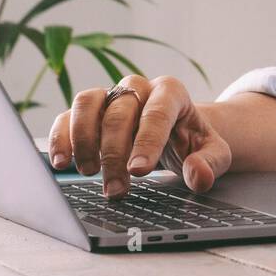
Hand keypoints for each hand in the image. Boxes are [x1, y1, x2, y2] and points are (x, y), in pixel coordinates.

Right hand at [48, 75, 231, 199]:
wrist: (177, 132)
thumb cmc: (192, 141)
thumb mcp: (214, 153)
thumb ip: (211, 163)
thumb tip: (198, 174)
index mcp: (171, 92)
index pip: (157, 112)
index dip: (147, 141)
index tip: (138, 171)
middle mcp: (139, 87)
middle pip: (120, 111)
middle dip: (115, 153)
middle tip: (116, 188)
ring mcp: (112, 94)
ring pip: (88, 102)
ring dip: (83, 139)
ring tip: (87, 171)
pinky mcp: (90, 109)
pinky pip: (69, 114)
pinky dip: (61, 136)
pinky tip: (61, 162)